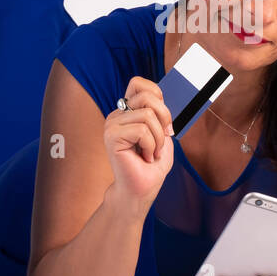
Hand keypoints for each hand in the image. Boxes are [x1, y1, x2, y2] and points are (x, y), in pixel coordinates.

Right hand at [103, 76, 175, 204]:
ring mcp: (112, 125)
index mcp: (127, 112)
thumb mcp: (163, 135)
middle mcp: (117, 115)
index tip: (164, 123)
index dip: (158, 97)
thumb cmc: (151, 167)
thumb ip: (161, 115)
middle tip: (162, 139)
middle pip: (147, 96)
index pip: (139, 84)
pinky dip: (151, 146)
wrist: (140, 191)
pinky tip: (144, 158)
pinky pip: (142, 130)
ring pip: (147, 115)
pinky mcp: (112, 137)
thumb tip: (161, 102)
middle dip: (164, 118)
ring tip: (151, 153)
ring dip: (158, 139)